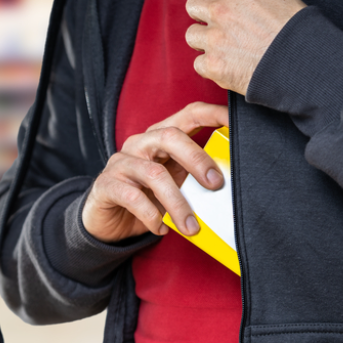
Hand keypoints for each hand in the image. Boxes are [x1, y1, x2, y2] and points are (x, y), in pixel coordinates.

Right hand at [82, 102, 228, 242]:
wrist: (108, 222)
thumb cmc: (147, 199)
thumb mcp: (176, 185)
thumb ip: (195, 178)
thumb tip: (229, 185)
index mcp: (161, 138)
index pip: (188, 115)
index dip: (213, 114)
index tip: (236, 122)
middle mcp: (139, 144)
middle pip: (169, 136)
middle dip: (197, 159)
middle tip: (216, 185)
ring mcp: (121, 163)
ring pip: (154, 174)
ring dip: (178, 203)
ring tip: (191, 226)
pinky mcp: (106, 185)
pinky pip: (132, 197)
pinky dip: (152, 216)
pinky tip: (161, 228)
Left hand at [185, 0, 306, 95]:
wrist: (303, 60)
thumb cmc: (295, 26)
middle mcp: (221, 9)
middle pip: (192, 5)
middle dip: (203, 13)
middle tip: (219, 22)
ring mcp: (214, 38)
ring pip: (191, 35)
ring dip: (205, 40)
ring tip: (224, 45)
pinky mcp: (214, 64)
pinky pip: (199, 62)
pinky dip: (211, 65)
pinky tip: (228, 63)